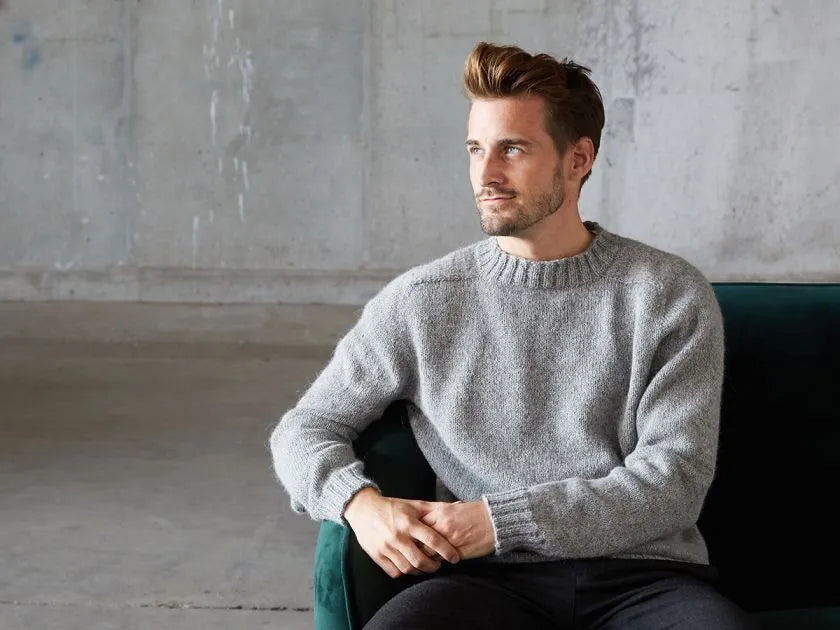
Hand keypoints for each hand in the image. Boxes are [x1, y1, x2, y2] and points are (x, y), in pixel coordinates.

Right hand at [343, 488, 460, 578]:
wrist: (363, 509)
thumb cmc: (392, 507)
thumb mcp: (413, 504)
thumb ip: (434, 508)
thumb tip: (459, 505)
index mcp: (409, 522)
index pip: (432, 540)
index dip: (447, 551)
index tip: (455, 558)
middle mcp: (398, 536)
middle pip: (421, 560)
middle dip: (434, 566)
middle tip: (440, 565)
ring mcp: (386, 547)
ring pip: (408, 568)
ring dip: (421, 571)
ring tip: (426, 567)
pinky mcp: (377, 556)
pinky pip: (394, 572)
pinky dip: (405, 573)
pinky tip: (411, 568)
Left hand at [416, 500, 495, 560]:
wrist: (494, 521)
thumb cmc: (474, 514)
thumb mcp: (452, 508)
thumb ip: (436, 515)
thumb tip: (421, 522)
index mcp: (439, 513)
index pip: (416, 526)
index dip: (413, 533)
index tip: (412, 537)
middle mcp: (442, 526)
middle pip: (418, 540)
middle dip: (415, 546)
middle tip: (414, 550)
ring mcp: (449, 540)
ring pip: (427, 553)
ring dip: (425, 556)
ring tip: (425, 557)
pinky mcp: (457, 553)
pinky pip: (440, 560)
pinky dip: (437, 561)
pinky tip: (438, 560)